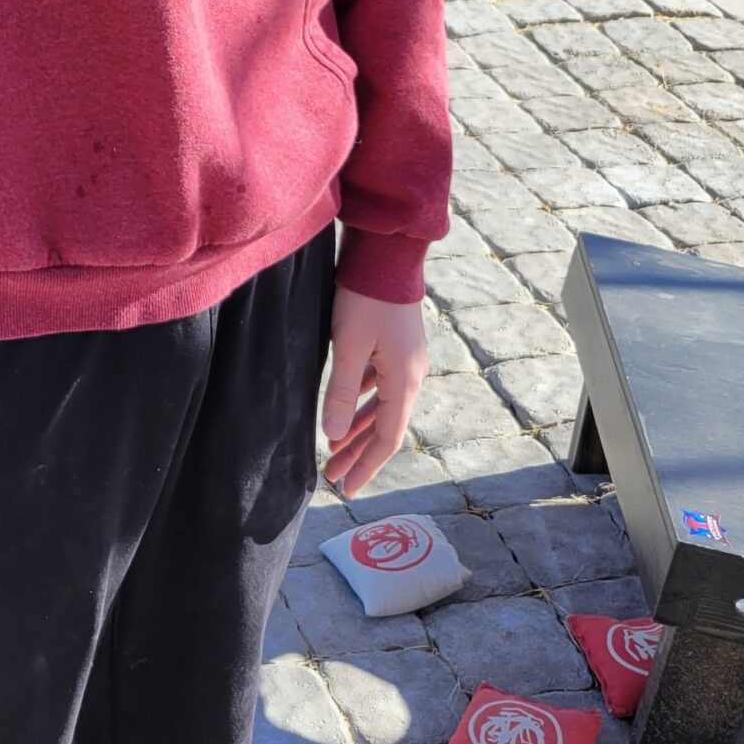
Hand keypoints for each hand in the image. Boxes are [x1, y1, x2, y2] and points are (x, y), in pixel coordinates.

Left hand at [321, 289, 429, 497]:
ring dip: (357, 428)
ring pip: (381, 406)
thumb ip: (341, 392)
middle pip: (385, 426)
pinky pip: (379, 386)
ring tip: (332, 448)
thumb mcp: (349, 346)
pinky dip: (362, 402)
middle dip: (357, 452)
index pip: (387, 438)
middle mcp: (411, 374)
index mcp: (404, 380)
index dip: (366, 466)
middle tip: (331, 475)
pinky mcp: (395, 345)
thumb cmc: (365, 297)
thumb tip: (333, 435)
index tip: (346, 488)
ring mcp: (405, 359)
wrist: (386, 254)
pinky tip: (344, 408)